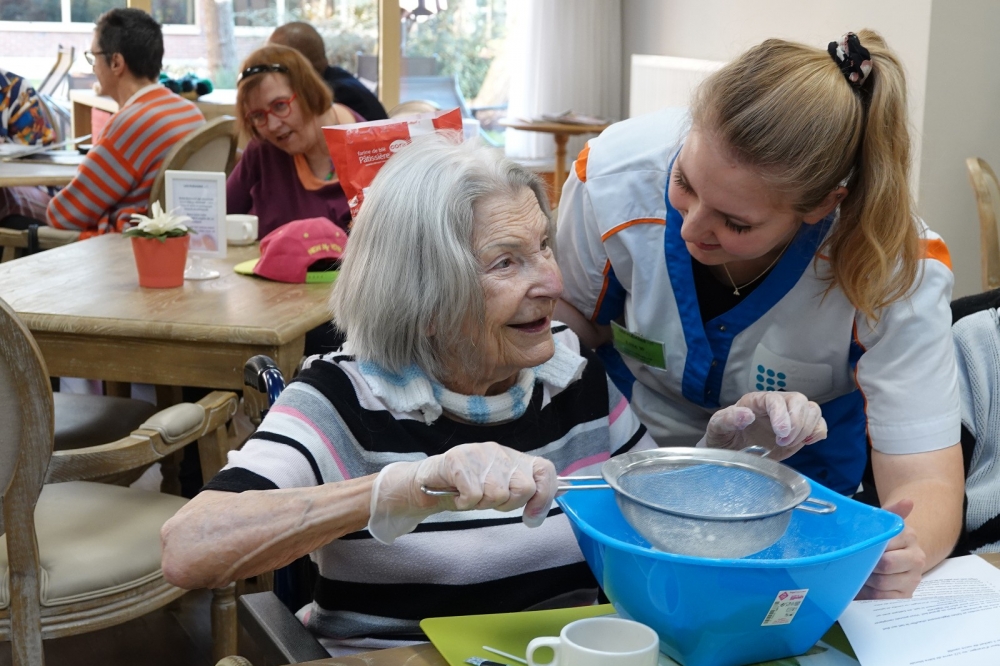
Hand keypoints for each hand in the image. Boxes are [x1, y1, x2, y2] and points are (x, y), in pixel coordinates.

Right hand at [367, 442, 556, 543]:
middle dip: (507, 504)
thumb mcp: (497, 491)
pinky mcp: (458, 460)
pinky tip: (457, 496)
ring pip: (497, 494)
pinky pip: (474, 495)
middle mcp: (498, 452)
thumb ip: (521, 495)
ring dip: (482, 504)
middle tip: (487, 502)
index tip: (532, 517)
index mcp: (511, 458)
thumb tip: (540, 512)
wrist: (425, 484)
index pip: (545, 470)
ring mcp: (478, 453)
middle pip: (524, 487)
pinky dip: (464, 503)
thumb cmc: (464, 489)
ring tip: (470, 496)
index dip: (545, 495)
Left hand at [702, 391, 826, 460]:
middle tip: (783, 442)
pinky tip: (804, 443)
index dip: (781, 415)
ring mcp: (790, 416)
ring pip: (812, 410)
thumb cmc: (724, 437)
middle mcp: (776, 405)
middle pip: (799, 400)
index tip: (781, 434)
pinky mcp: (800, 430)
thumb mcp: (717, 428)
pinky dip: (817, 433)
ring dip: (806, 429)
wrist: (732, 451)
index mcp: (755, 401)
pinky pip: (819, 424)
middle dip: (796, 423)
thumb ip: (727, 419)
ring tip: (789, 443)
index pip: (775, 400)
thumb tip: (746, 414)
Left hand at [856, 500, 925, 599]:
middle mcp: (916, 558)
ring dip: (865, 579)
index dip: (867, 548)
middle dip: (866, 565)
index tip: (858, 547)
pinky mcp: (907, 596)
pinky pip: (884, 598)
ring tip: (860, 572)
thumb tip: (908, 501)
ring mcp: (913, 579)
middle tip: (856, 561)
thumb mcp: (882, 524)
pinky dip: (870, 594)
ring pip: (882, 583)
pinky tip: (866, 586)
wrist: (894, 557)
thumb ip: (890, 513)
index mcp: (909, 536)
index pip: (884, 544)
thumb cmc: (882, 540)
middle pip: (884, 565)